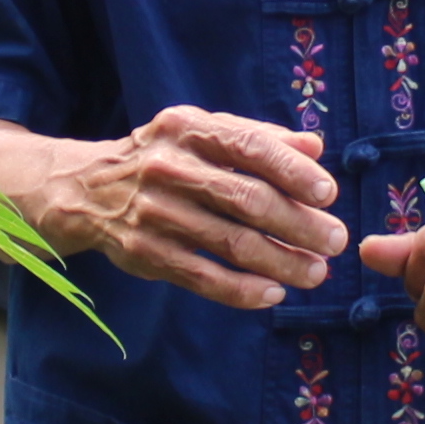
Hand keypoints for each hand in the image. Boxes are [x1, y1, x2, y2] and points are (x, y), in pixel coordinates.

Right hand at [45, 106, 342, 308]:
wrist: (88, 189)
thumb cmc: (167, 157)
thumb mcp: (204, 132)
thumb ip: (259, 137)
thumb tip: (315, 148)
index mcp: (189, 129)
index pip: (248, 147)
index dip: (292, 171)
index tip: (328, 193)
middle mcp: (169, 168)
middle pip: (246, 200)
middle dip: (298, 224)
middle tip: (335, 240)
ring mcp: (155, 213)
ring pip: (230, 244)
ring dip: (281, 262)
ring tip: (316, 272)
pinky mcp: (145, 254)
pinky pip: (202, 278)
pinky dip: (242, 290)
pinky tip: (273, 293)